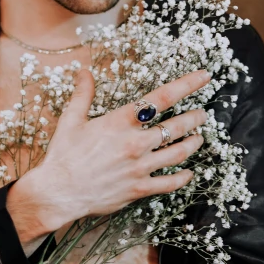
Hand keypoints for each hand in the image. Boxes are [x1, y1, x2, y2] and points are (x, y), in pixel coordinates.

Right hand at [15, 69, 210, 231]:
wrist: (59, 192)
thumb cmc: (63, 155)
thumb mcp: (71, 119)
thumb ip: (83, 94)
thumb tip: (84, 72)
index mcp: (121, 122)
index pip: (162, 98)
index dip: (187, 85)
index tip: (204, 77)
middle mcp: (136, 143)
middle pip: (177, 126)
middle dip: (195, 117)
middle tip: (203, 113)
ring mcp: (140, 167)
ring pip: (178, 153)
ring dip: (193, 143)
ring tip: (199, 137)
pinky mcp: (139, 188)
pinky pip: (169, 183)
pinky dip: (183, 177)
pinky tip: (189, 172)